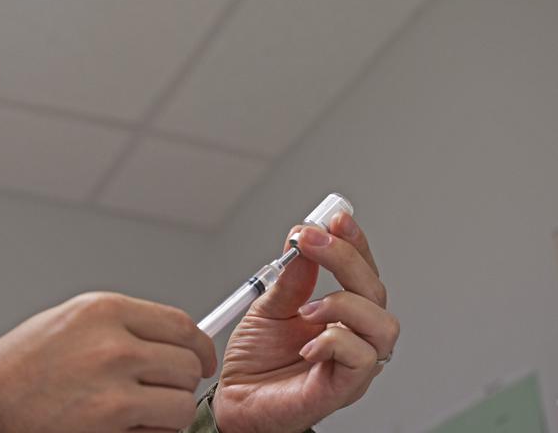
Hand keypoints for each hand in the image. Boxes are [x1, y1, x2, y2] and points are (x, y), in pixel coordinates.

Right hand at [0, 291, 216, 432]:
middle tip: (163, 389)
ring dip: (169, 412)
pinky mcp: (110, 424)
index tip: (201, 357)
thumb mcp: (71, 321)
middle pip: (187, 363)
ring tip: (142, 413)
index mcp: (104, 310)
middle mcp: (113, 344)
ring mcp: (114, 388)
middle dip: (182, 380)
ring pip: (181, 402)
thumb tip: (170, 337)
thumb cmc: (20, 364)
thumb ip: (121, 324)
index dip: (199, 345)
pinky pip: (161, 430)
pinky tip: (127, 427)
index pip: (180, 324)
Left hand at [212, 213, 399, 432]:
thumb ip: (289, 279)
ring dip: (344, 303)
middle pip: (375, 290)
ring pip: (383, 326)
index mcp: (340, 313)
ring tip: (307, 307)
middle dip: (345, 258)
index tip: (335, 217)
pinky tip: (307, 341)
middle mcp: (354, 336)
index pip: (361, 271)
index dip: (354, 242)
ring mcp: (352, 364)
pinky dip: (335, 341)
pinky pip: (361, 360)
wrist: (235, 402)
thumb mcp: (267, 307)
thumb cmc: (256, 360)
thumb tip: (302, 240)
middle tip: (310, 242)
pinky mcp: (342, 389)